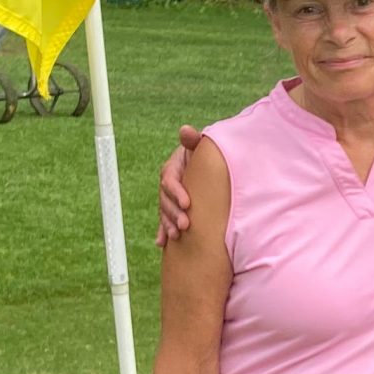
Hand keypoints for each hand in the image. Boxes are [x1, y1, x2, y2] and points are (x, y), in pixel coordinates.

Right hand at [154, 126, 203, 246]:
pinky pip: (166, 220)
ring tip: (176, 235)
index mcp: (173, 168)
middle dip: (173, 213)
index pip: (170, 180)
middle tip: (185, 225)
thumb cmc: (207, 155)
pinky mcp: (175, 208)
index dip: (176, 192)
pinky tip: (162, 243)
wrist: (212, 167)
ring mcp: (170, 197)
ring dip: (168, 224)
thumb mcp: (201, 146)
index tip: (187, 203)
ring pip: (165, 212)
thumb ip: (193, 140)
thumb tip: (185, 130)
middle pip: (165, 200)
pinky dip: (163, 232)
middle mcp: (169, 184)